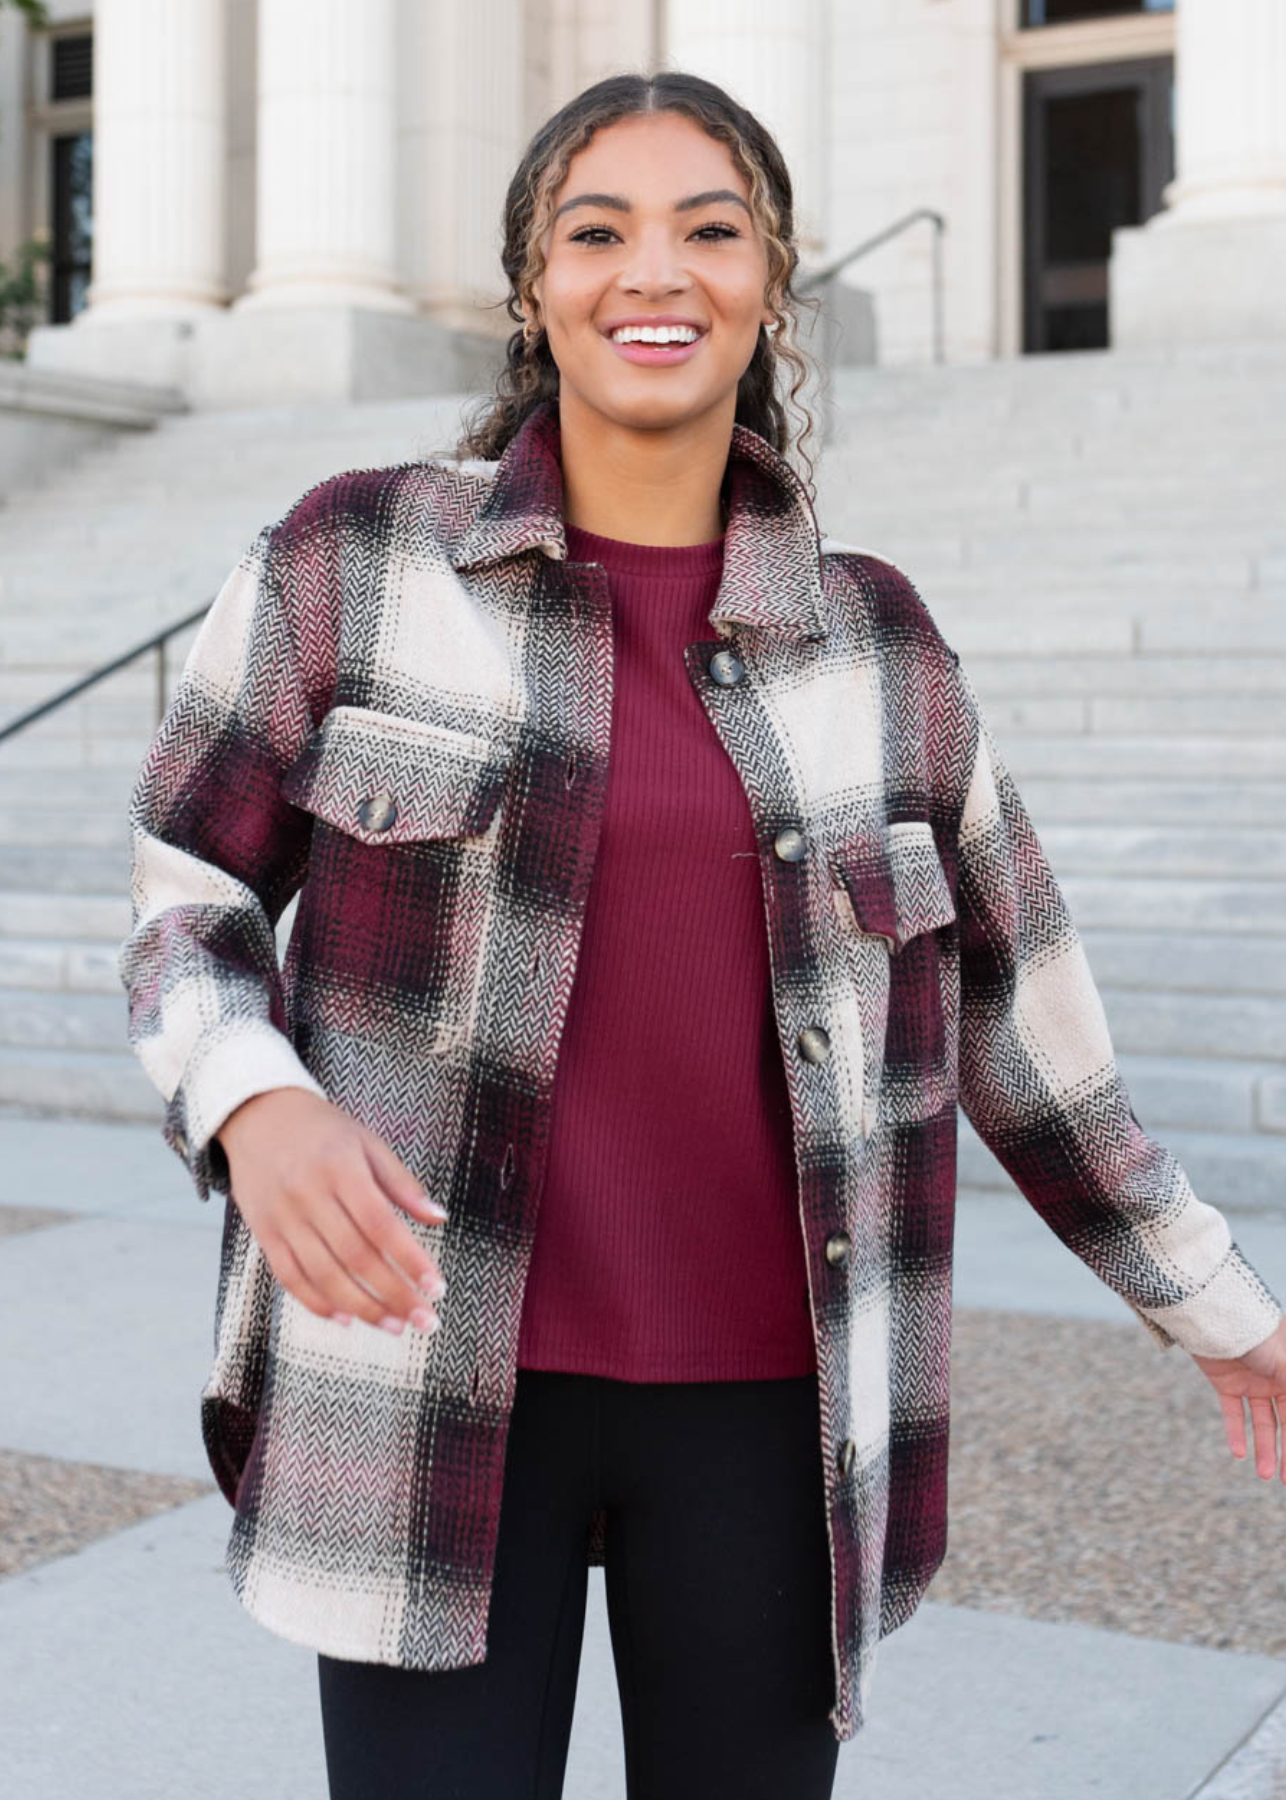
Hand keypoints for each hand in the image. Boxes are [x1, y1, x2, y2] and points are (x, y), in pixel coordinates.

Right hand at [215, 1088, 449, 1336]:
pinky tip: (346, 1319)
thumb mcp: (367, 1143)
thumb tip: (440, 1218)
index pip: (381, 1225)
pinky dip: (317, 1303)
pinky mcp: (264, 1233)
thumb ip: (402, 1183)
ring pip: (323, 1274)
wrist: (256, 1114)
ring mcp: (283, 1216)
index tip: (438, 1288)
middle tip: (426, 1321)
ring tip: (395, 1326)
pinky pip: (290, 1277)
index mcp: (341, 1168)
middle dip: (395, 1294)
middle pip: (355, 1256)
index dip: (411, 1260)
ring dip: (362, 1307)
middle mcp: (309, 1194)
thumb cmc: (322, 1130)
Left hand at [1190, 1315, 1285, 1482]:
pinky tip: (1238, 1454)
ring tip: (1263, 1475)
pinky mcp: (1227, 1383)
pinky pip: (1234, 1413)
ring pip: (1263, 1423)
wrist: (1214, 1317)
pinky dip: (1236, 1432)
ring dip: (1264, 1449)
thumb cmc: (1258, 1335)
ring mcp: (1252, 1382)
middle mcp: (1277, 1379)